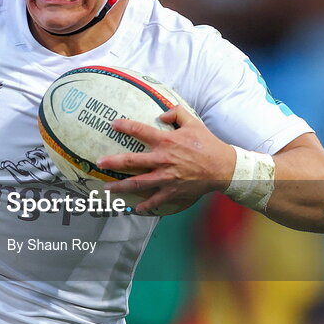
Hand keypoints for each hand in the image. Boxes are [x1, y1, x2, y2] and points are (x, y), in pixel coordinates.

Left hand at [97, 105, 235, 213]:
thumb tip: (162, 114)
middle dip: (113, 162)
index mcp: (166, 141)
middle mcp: (162, 159)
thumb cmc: (208, 144)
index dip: (125, 126)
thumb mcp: (193, 123)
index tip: (113, 124)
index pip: (140, 131)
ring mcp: (166, 178)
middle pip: (132, 161)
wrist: (223, 167)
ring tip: (107, 189)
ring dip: (121, 187)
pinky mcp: (172, 192)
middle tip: (99, 163)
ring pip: (137, 183)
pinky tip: (134, 209)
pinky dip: (144, 206)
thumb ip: (177, 113)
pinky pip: (154, 200)